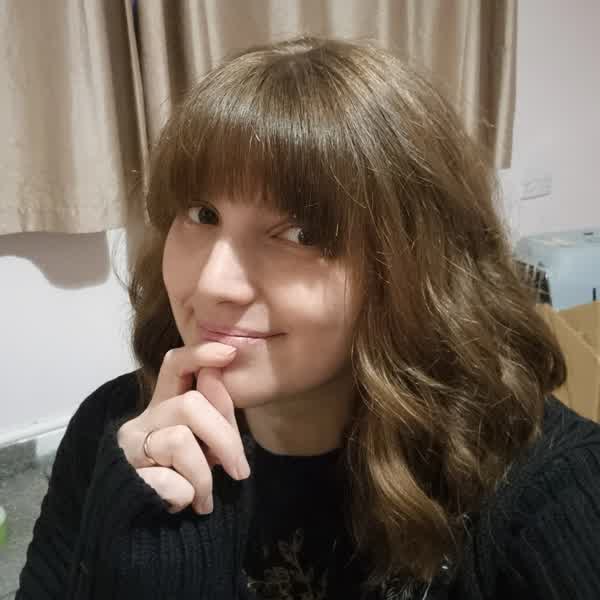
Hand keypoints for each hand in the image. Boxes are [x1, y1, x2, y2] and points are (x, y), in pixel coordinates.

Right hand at [116, 342, 250, 514]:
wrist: (147, 528)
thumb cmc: (183, 480)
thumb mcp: (205, 443)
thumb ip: (214, 413)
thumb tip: (219, 376)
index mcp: (165, 405)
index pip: (175, 365)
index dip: (201, 353)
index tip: (230, 353)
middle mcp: (144, 418)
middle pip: (190, 404)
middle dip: (224, 438)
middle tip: (240, 472)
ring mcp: (131, 446)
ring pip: (181, 442)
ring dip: (205, 477)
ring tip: (205, 499)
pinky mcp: (125, 476)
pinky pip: (170, 482)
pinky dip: (186, 498)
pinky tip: (181, 505)